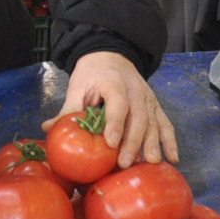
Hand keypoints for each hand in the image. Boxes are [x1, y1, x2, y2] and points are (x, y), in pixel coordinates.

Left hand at [48, 52, 177, 167]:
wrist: (111, 55)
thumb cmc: (92, 74)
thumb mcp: (78, 87)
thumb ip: (68, 109)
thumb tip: (47, 129)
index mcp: (113, 82)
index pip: (117, 102)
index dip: (115, 122)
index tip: (110, 142)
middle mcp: (135, 90)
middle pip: (138, 116)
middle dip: (133, 141)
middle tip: (125, 163)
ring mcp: (148, 98)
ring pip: (153, 122)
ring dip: (153, 144)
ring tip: (150, 163)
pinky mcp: (155, 106)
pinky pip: (165, 123)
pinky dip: (170, 141)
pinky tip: (172, 158)